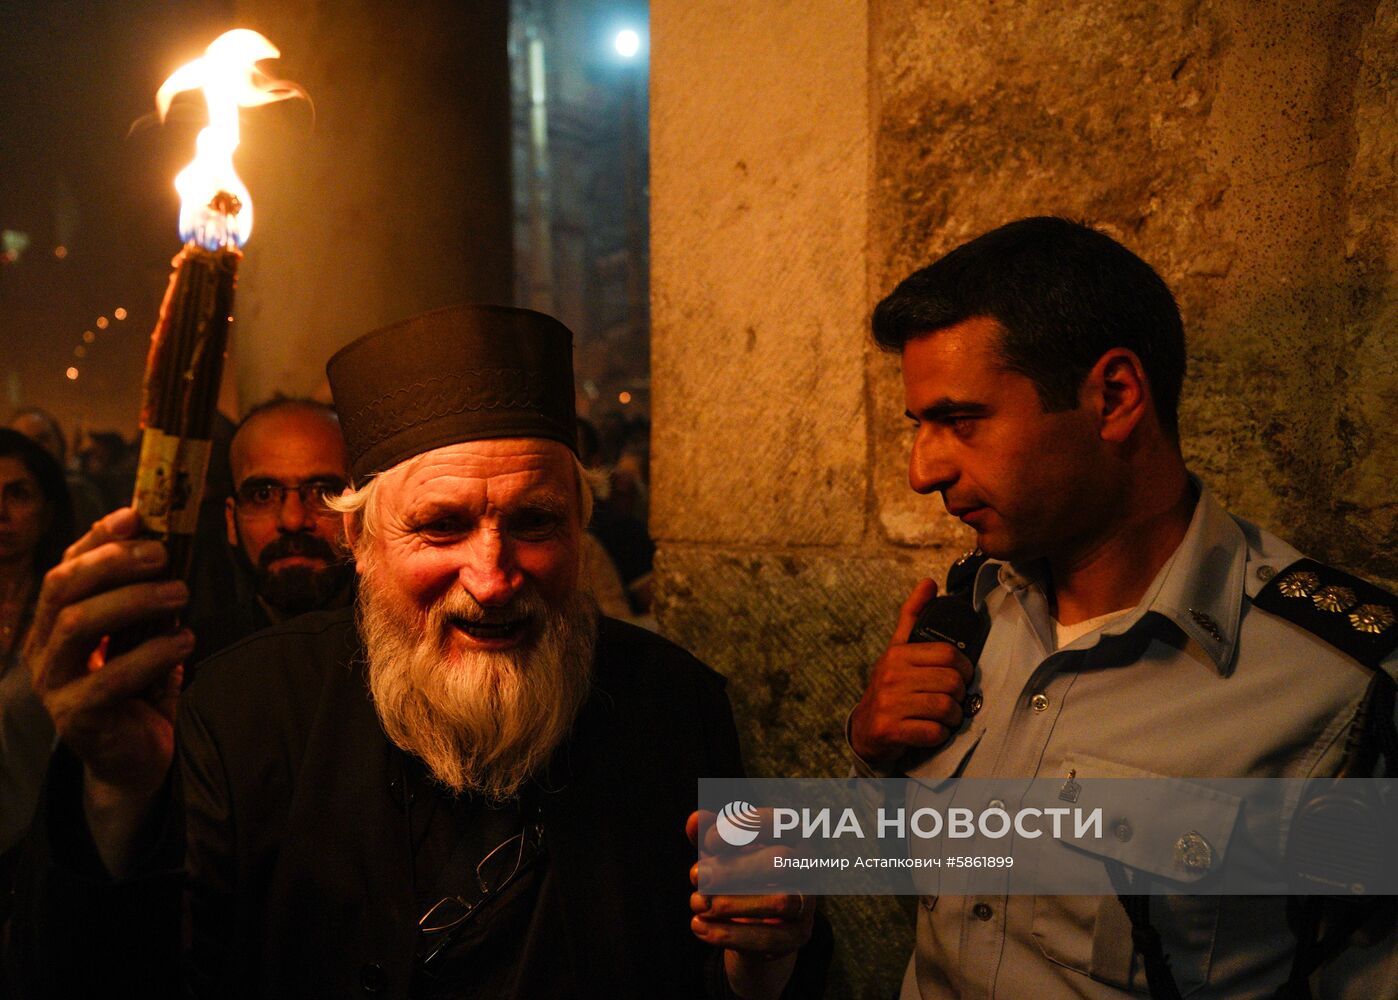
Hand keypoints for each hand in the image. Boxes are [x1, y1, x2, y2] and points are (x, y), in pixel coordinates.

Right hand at [27, 508, 192, 872]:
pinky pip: (109, 678)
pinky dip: (151, 654)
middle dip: (113, 562)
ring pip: (78, 625)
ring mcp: (53, 683)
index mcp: (55, 621)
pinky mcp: (76, 716)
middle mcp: (43, 648)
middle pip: (62, 588)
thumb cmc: (139, 688)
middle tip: (163, 555)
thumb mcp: (141, 636)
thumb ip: (145, 598)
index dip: (96, 538)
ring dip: (134, 601)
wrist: (136, 759)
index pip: (65, 567)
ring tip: (180, 595)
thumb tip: (170, 544)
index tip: (135, 515)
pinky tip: (184, 641)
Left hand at [687, 811, 812, 999]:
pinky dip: (731, 934)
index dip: (743, 827)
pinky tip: (700, 926)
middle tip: (695, 874)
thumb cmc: (738, 870)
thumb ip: (709, 835)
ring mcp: (808, 900)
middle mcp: (807, 864)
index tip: (708, 840)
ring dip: (732, 903)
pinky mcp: (800, 934)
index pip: (779, 822)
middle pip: (781, 861)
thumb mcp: (721, 851)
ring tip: (696, 902)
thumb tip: (694, 821)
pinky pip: (771, 937)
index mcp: (792, 834)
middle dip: (734, 869)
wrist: (754, 920)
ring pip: (781, 901)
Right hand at [849, 579, 973, 770]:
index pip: (949, 654)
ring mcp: (889, 703)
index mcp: (898, 653)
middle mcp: (891, 675)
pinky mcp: (890, 730)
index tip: (961, 677)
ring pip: (945, 707)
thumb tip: (929, 582)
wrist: (865, 729)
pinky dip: (940, 735)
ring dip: (953, 717)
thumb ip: (913, 616)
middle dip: (960, 696)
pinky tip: (933, 731)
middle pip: (951, 682)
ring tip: (946, 717)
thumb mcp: (897, 650)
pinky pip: (933, 732)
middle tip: (953, 700)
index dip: (964, 668)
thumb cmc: (891, 688)